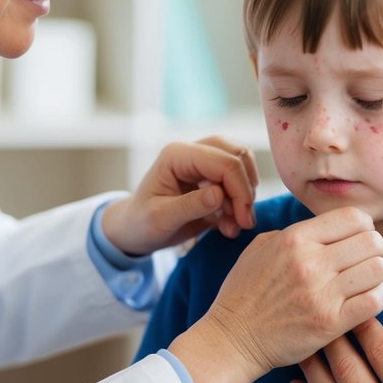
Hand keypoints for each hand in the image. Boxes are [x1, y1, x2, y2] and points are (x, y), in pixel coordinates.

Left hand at [102, 136, 258, 255]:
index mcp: (177, 155)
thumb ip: (189, 206)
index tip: (243, 219)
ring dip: (245, 196)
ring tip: (233, 226)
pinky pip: (238, 181)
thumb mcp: (160, 219)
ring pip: (242, 164)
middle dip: (246, 189)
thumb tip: (219, 193)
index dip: (239, 189)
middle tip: (244, 221)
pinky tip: (228, 226)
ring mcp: (203, 162)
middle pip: (237, 154)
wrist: (136, 230)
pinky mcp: (212, 177)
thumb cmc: (141, 223)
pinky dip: (240, 204)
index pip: (223, 162)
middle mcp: (192, 152)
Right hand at [168, 206, 382, 382]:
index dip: (363, 226)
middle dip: (373, 250)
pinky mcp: (330, 323)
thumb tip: (327, 228)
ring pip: (378, 269)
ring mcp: (321, 293)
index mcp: (295, 238)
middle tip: (362, 262)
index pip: (353, 216)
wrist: (232, 339)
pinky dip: (378, 298)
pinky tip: (366, 300)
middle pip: (372, 241)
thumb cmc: (245, 293)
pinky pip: (375, 300)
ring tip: (363, 283)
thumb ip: (295, 233)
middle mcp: (310, 262)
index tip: (357, 239)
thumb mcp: (260, 248)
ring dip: (376, 275)